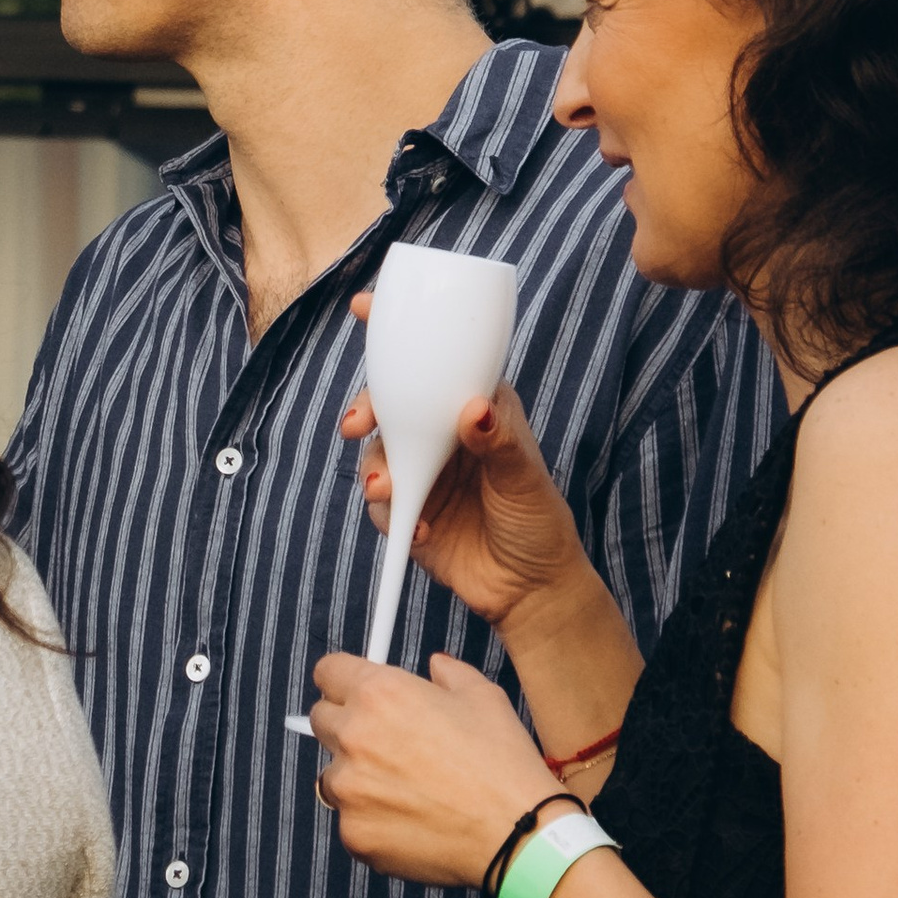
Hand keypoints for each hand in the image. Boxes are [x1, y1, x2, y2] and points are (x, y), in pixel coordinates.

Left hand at [309, 646, 554, 886]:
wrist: (516, 833)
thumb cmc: (502, 765)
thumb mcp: (484, 697)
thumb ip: (448, 673)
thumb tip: (435, 665)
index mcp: (380, 694)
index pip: (327, 672)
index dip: (344, 680)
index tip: (354, 691)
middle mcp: (353, 736)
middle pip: (322, 720)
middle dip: (348, 725)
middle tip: (388, 742)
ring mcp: (348, 789)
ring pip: (332, 774)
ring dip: (357, 777)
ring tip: (407, 787)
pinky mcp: (352, 833)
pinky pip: (349, 818)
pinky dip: (371, 818)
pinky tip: (411, 819)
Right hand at [339, 295, 588, 644]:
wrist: (530, 588)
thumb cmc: (539, 522)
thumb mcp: (526, 477)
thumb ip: (499, 442)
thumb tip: (474, 409)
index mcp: (474, 409)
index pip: (436, 362)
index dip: (398, 333)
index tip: (366, 308)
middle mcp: (443, 436)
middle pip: (392, 405)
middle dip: (367, 408)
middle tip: (359, 424)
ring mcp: (423, 472)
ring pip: (378, 454)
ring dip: (376, 468)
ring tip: (388, 489)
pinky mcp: (409, 511)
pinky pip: (383, 504)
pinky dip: (393, 512)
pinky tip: (420, 529)